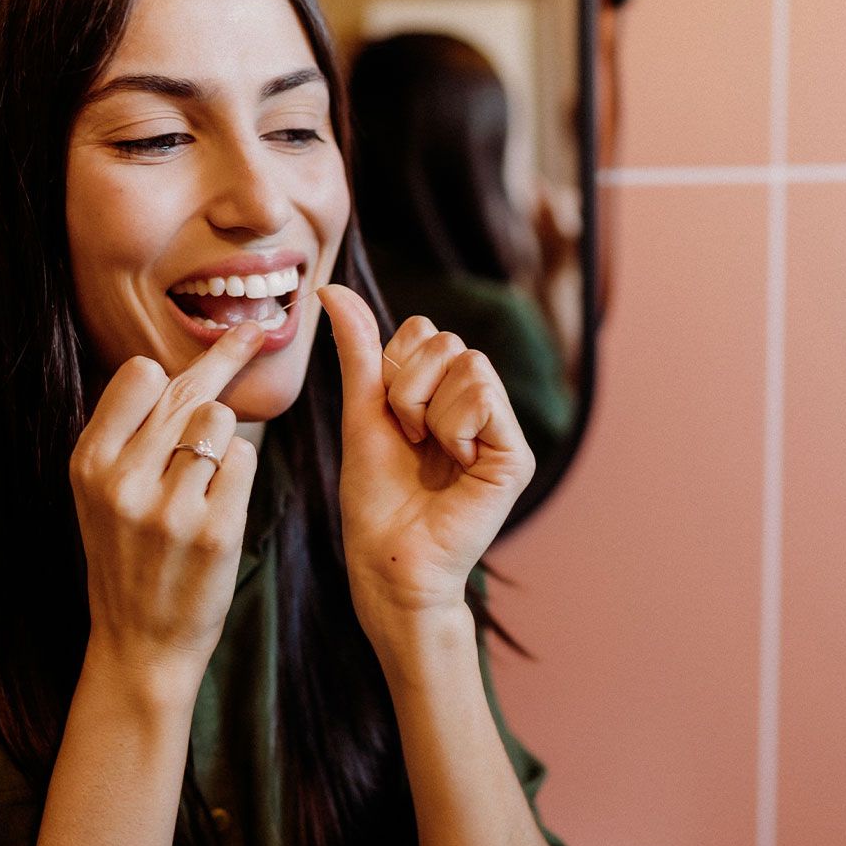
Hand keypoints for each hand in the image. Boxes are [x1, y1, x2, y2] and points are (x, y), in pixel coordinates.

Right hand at [68, 322, 265, 703]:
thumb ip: (127, 434)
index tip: (213, 341)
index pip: (138, 374)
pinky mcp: (215, 530)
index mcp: (88, 464)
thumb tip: (170, 367)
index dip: (176, 364)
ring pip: (221, 420)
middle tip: (254, 332)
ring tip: (206, 479)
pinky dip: (242, 474)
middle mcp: (123, 480)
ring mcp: (169, 507)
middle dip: (227, 358)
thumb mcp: (99, 494)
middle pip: (188, 390)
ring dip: (226, 439)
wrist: (140, 644)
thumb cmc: (128, 557)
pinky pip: (247, 461)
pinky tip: (221, 504)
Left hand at [317, 285, 534, 637]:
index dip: (394, 368)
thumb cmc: (374, 497)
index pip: (424, 331)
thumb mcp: (361, 412)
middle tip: (408, 438)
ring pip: (468, 363)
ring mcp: (500, 429)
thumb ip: (358, 351)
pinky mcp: (514, 455)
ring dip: (427, 409)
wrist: (387, 559)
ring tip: (428, 453)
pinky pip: (483, 396)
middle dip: (407, 388)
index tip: (390, 420)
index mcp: (442, 393)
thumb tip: (331, 286)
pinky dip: (453, 427)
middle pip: (446, 341)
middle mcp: (477, 405)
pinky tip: (454, 465)